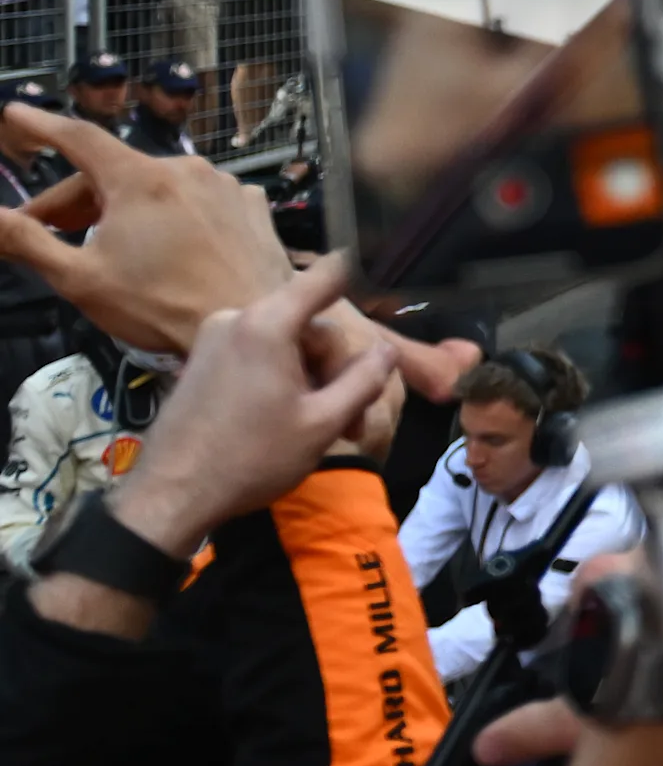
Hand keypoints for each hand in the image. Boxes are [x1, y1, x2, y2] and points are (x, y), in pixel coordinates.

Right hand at [0, 103, 291, 353]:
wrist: (253, 325)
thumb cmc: (161, 306)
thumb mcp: (79, 277)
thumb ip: (25, 240)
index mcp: (140, 178)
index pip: (79, 138)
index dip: (42, 126)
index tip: (15, 115)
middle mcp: (186, 169)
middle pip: (115, 173)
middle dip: (75, 201)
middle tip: (46, 232)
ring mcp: (226, 185)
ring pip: (158, 188)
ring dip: (124, 208)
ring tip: (106, 245)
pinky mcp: (253, 207)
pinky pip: (199, 200)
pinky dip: (174, 215)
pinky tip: (166, 246)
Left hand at [102, 255, 398, 558]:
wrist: (171, 494)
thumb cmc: (252, 458)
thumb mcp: (323, 424)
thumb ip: (364, 380)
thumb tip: (387, 349)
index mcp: (267, 326)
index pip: (323, 278)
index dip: (356, 273)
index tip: (376, 271)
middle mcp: (237, 320)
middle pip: (308, 325)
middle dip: (336, 367)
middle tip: (351, 422)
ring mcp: (213, 340)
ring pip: (284, 343)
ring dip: (311, 378)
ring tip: (322, 428)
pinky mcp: (201, 362)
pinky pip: (257, 354)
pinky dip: (281, 379)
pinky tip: (288, 420)